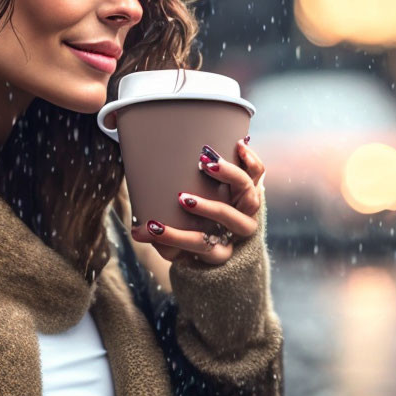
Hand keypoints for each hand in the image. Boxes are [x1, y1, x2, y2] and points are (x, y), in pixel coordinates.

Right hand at [130, 137, 265, 264]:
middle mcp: (239, 231)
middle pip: (235, 222)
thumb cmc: (191, 236)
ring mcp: (247, 209)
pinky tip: (236, 146)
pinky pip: (256, 174)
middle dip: (210, 209)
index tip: (153, 226)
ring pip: (249, 195)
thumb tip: (138, 232)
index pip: (201, 246)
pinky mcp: (249, 189)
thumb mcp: (175, 246)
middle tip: (183, 198)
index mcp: (219, 250)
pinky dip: (249, 161)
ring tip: (207, 163)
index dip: (176, 237)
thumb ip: (159, 240)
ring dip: (229, 178)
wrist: (217, 231)